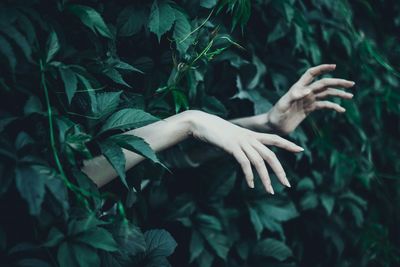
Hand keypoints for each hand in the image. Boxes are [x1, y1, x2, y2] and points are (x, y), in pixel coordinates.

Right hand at [185, 110, 303, 193]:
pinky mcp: (232, 147)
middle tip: (287, 185)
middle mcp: (249, 138)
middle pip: (270, 155)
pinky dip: (249, 176)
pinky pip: (245, 163)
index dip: (288, 144)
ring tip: (270, 191)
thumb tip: (245, 155)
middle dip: (280, 171)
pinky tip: (251, 185)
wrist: (201, 123)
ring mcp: (241, 142)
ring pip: (259, 162)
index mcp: (251, 135)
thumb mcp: (232, 137)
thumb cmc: (215, 131)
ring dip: (266, 178)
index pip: (274, 138)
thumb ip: (241, 145)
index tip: (300, 149)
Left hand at [259, 64, 354, 133]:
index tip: (334, 66)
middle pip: (324, 84)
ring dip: (338, 94)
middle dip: (337, 82)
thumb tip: (308, 90)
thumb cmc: (275, 115)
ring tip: (350, 96)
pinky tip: (341, 110)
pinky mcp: (309, 110)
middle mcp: (305, 92)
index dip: (322, 69)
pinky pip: (324, 106)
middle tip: (351, 84)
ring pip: (326, 94)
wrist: (273, 126)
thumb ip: (294, 96)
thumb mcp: (283, 105)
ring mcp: (308, 100)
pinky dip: (333, 107)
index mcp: (298, 88)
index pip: (311, 74)